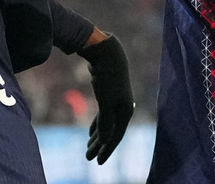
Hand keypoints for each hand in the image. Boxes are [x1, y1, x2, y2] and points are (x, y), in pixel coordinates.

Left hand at [77, 34, 134, 163]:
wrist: (107, 53)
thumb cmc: (107, 78)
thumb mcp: (106, 101)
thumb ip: (106, 121)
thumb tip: (104, 140)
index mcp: (126, 111)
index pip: (116, 135)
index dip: (106, 150)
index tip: (96, 161)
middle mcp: (124, 108)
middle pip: (111, 131)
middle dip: (99, 145)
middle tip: (88, 157)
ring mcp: (117, 101)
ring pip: (107, 123)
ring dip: (98, 136)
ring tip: (88, 147)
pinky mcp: (109, 95)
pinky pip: (104, 115)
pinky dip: (98, 124)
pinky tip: (91, 132)